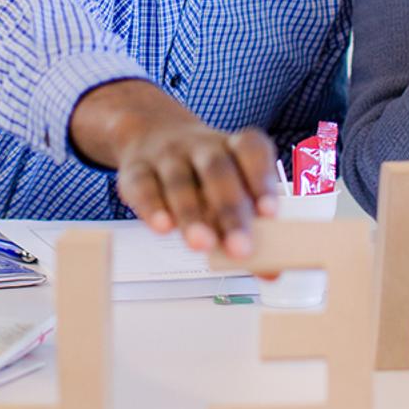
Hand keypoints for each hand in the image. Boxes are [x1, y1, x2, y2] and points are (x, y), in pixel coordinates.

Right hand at [68, 80, 277, 258]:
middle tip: (239, 248)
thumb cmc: (203, 176)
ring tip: (202, 244)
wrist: (151, 136)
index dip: (261, 179)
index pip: (251, 150)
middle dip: (229, 209)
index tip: (270, 212)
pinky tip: (163, 228)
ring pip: (179, 180)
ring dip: (191, 213)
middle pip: (217, 170)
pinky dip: (153, 207)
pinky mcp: (136, 170)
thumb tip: (272, 272)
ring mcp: (167, 155)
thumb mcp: (230, 191)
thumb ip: (252, 230)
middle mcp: (202, 146)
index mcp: (233, 146)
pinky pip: (144, 185)